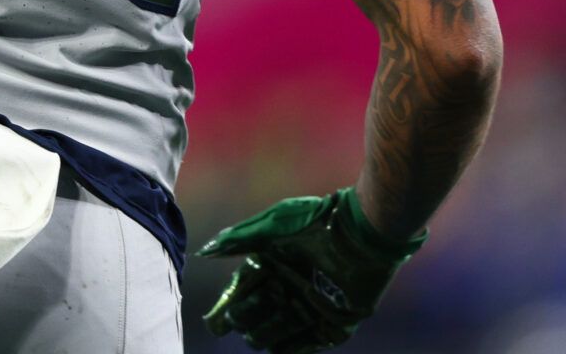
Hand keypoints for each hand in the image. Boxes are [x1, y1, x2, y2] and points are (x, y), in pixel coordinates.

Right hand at [198, 188, 424, 352]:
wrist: (361, 232)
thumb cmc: (315, 223)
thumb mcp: (272, 225)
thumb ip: (238, 240)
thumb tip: (204, 252)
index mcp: (270, 265)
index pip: (239, 294)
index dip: (225, 309)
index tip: (215, 323)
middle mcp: (287, 288)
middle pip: (253, 317)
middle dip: (245, 320)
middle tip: (245, 316)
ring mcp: (309, 308)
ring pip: (276, 335)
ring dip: (266, 335)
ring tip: (263, 330)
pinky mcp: (333, 324)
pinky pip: (305, 345)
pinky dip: (291, 347)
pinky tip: (280, 348)